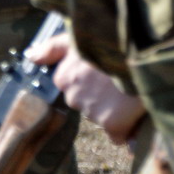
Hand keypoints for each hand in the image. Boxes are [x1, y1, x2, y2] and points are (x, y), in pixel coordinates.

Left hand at [28, 33, 146, 144]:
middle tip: (123, 83)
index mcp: (64, 77)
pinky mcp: (112, 123)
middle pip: (89, 106)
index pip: (74, 90)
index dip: (94, 84)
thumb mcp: (78, 37)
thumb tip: (30, 57)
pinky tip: (137, 113)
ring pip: (104, 119)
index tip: (108, 75)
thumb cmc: (111, 41)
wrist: (143, 50)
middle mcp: (73, 96)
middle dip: (105, 99)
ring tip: (134, 92)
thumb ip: (53, 48)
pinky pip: (119, 135)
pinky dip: (128, 129)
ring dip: (118, 112)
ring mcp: (92, 111)